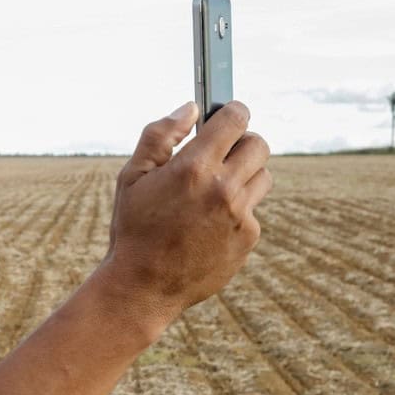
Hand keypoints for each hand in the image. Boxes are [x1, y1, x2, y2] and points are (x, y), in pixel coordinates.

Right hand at [96, 101, 271, 342]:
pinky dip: (237, 211)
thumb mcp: (132, 177)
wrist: (143, 286)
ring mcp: (240, 215)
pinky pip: (252, 210)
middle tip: (221, 153)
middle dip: (242, 143)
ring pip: (262, 176)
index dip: (231, 112)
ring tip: (214, 191)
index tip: (226, 115)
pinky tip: (209, 224)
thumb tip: (191, 108)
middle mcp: (223, 188)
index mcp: (193, 167)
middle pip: (259, 144)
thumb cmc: (133, 228)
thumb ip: (159, 135)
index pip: (235, 119)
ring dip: (244, 176)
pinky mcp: (248, 238)